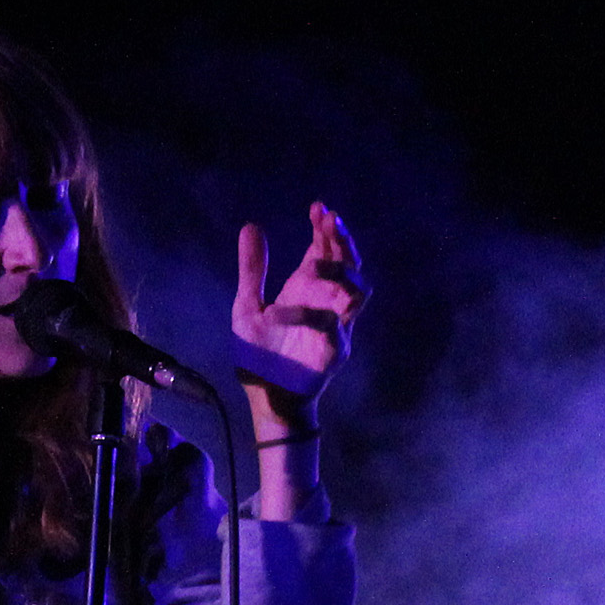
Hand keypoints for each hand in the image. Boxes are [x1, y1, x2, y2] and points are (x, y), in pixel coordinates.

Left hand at [231, 202, 368, 432]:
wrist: (265, 395)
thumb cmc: (260, 354)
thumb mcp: (248, 306)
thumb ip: (253, 270)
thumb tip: (252, 226)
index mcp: (307, 289)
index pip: (327, 251)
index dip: (327, 228)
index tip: (318, 208)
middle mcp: (325, 303)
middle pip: (350, 265)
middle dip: (342, 241)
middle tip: (329, 222)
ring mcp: (335, 326)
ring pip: (356, 292)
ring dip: (339, 273)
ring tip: (312, 265)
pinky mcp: (334, 351)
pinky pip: (332, 327)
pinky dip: (308, 315)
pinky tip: (279, 311)